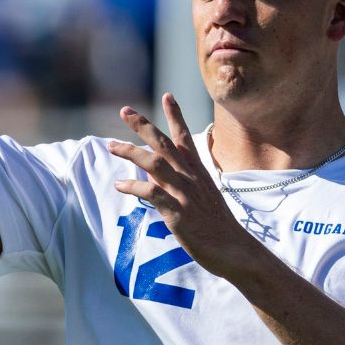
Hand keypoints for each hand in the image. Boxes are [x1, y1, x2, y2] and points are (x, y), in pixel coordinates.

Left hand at [109, 92, 256, 276]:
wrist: (233, 248)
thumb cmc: (218, 225)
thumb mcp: (204, 196)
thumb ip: (182, 182)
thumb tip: (155, 175)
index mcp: (199, 171)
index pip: (185, 136)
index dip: (175, 115)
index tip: (167, 95)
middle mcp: (191, 177)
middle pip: (164, 143)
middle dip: (143, 125)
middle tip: (125, 111)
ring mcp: (184, 193)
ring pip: (154, 164)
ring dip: (131, 152)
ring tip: (111, 145)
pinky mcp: (178, 212)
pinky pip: (152, 193)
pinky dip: (134, 186)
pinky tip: (119, 184)